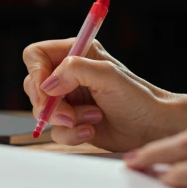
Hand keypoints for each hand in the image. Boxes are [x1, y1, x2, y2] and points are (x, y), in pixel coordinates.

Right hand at [22, 38, 186, 151]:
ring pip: (43, 111)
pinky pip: (55, 130)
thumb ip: (75, 70)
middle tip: (69, 114)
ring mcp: (68, 99)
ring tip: (94, 118)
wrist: (152, 127)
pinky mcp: (72, 121)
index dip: (36, 73)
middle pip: (34, 85)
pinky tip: (92, 130)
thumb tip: (48, 84)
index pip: (36, 56)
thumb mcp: (108, 76)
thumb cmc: (137, 97)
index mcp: (76, 53)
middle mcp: (68, 74)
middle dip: (49, 104)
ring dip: (67, 120)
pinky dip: (72, 134)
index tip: (46, 93)